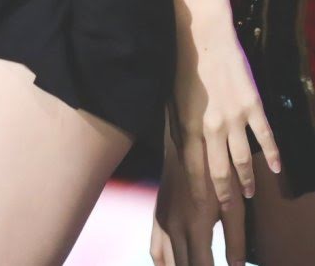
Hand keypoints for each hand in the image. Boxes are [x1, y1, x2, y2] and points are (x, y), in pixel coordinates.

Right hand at [151, 120, 246, 265]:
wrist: (186, 138)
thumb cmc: (215, 169)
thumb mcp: (233, 202)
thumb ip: (236, 238)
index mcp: (195, 227)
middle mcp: (175, 228)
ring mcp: (163, 222)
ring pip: (168, 262)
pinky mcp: (158, 215)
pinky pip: (155, 249)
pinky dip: (163, 264)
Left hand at [170, 22, 280, 210]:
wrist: (203, 36)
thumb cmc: (183, 67)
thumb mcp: (173, 102)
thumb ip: (179, 130)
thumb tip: (185, 155)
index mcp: (188, 127)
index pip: (194, 170)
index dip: (200, 192)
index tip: (204, 209)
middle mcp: (212, 128)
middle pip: (221, 173)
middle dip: (226, 195)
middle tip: (230, 211)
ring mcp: (234, 118)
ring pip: (244, 160)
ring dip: (248, 180)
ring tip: (250, 194)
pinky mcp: (252, 105)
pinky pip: (265, 136)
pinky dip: (273, 155)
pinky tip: (277, 169)